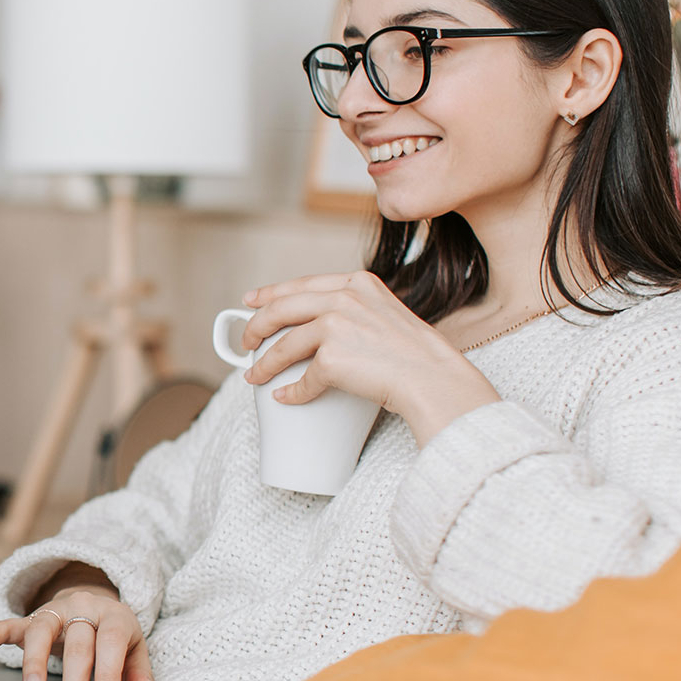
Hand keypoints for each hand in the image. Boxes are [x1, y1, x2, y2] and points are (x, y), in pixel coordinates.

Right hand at [0, 586, 154, 680]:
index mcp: (111, 614)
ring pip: (41, 631)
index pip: (110, 641)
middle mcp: (81, 608)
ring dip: (35, 661)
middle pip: (77, 641)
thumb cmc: (113, 630)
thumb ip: (138, 670)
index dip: (109, 672)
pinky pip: (8, 624)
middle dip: (74, 679)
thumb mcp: (133, 645)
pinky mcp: (31, 618)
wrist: (93, 600)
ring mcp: (53, 612)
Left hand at [241, 270, 498, 444]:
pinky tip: (285, 397)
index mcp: (358, 283)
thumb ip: (357, 310)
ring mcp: (337, 325)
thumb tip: (321, 326)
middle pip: (282, 308)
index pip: (302, 283)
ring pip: (284, 344)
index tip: (251, 301)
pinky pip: (303, 379)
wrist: (435, 379)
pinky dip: (292, 391)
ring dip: (264, 363)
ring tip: (254, 376)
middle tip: (245, 341)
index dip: (271, 292)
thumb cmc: (418, 356)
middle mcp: (345, 297)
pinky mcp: (332, 357)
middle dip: (256, 326)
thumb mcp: (387, 314)